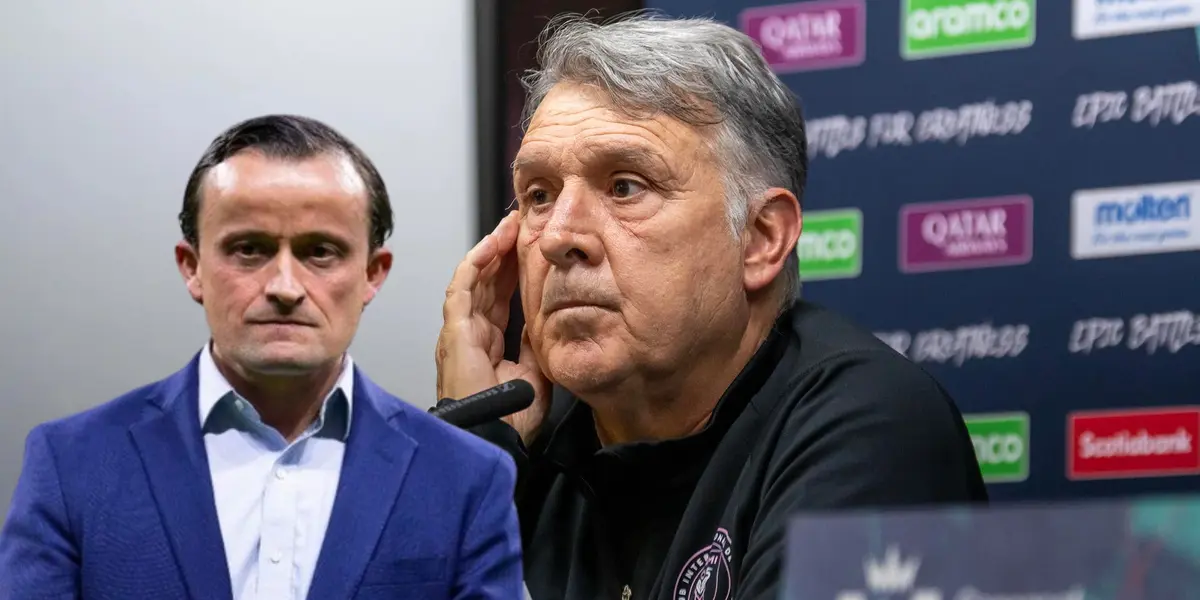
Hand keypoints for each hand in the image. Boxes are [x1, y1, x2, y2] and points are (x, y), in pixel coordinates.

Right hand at [436, 211, 550, 444]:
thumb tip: (543, 319)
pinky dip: (476, 264)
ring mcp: (458, 331)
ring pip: (473, 279)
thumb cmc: (510, 418)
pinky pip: (462, 288)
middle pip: (485, 282)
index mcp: (486, 343)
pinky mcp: (454, 331)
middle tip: (520, 224)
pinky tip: (491, 245)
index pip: (499, 297)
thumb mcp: (533, 372)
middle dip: (502, 251)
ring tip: (508, 226)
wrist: (495, 438)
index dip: (512, 271)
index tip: (528, 248)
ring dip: (490, 250)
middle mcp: (468, 333)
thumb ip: (533, 344)